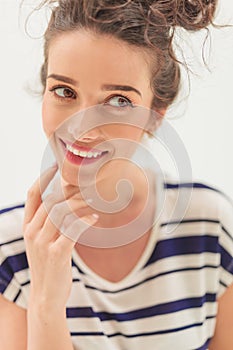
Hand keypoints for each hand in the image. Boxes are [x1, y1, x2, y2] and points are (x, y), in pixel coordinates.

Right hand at [23, 166, 97, 310]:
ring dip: (80, 203)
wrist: (46, 296)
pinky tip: (94, 217)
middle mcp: (32, 232)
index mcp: (27, 226)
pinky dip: (85, 220)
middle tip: (86, 183)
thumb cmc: (49, 265)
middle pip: (50, 200)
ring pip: (62, 212)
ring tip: (93, 200)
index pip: (32, 195)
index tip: (56, 166)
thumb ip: (49, 223)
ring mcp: (43, 243)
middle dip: (69, 188)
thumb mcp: (42, 241)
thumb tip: (67, 201)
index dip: (43, 178)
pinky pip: (72, 230)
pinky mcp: (57, 254)